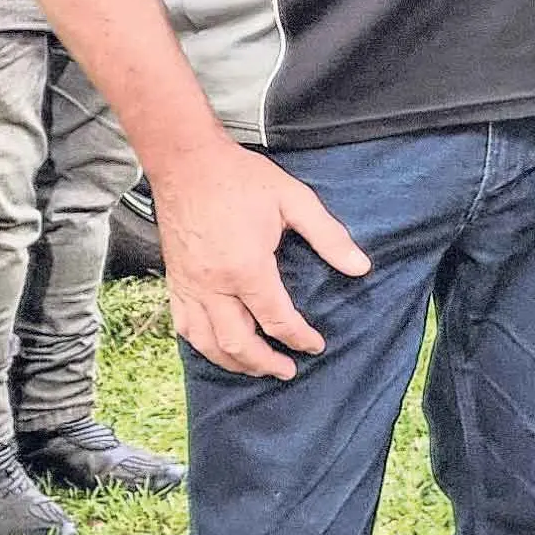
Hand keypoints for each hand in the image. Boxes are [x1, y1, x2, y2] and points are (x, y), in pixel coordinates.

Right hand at [150, 140, 369, 379]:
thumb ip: (329, 236)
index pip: (277, 319)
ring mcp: (188, 286)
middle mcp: (213, 285)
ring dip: (233, 362)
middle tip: (288, 371)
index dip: (299, 337)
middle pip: (238, 343)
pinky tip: (217, 348)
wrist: (187, 163)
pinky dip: (202, 345)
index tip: (316, 344)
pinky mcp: (174, 281)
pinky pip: (184, 326)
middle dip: (265, 363)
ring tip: (256, 368)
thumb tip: (360, 266)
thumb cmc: (241, 179)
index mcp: (246, 268)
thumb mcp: (294, 200)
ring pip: (207, 342)